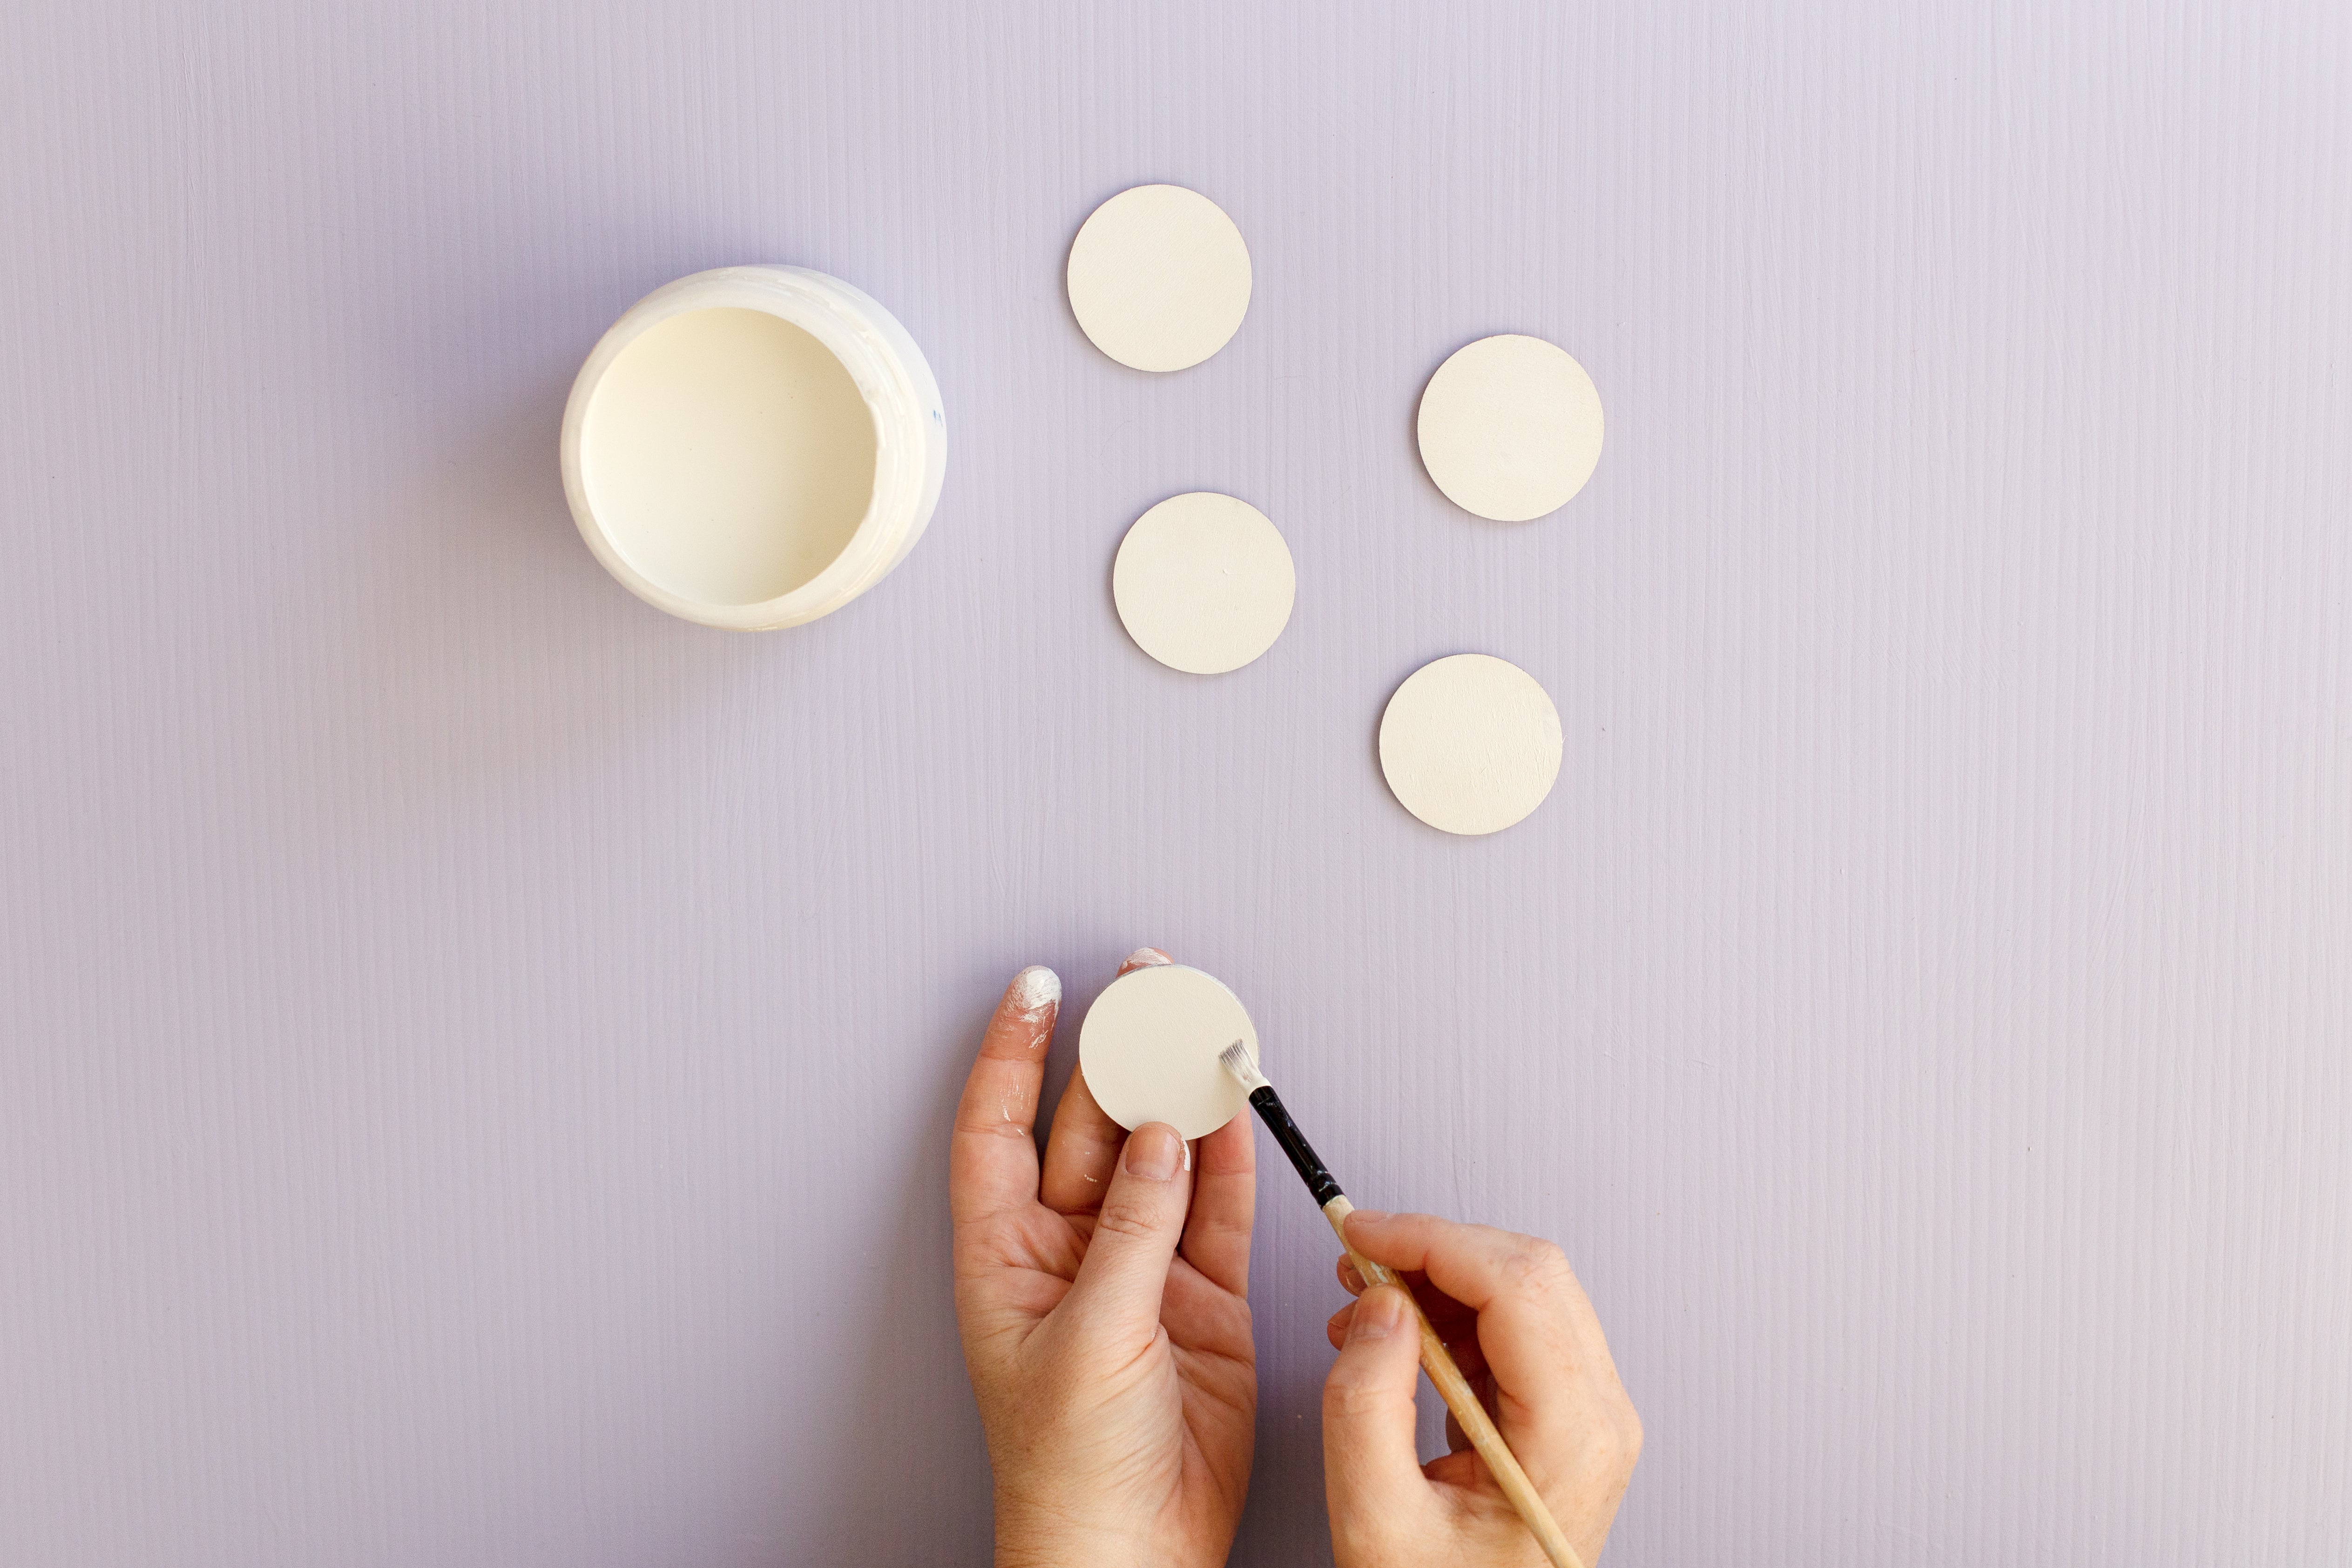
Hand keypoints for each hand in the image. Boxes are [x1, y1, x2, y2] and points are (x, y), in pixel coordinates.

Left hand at [950, 950, 1256, 1567]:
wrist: (1135, 1553)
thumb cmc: (1070, 1472)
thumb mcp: (1089, 1340)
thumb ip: (1130, 1232)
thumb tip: (1154, 1136)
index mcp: (1005, 1256)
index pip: (997, 1128)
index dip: (1013, 1055)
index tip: (1039, 987)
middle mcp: (1070, 1252)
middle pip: (1092, 1128)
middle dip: (1120, 1055)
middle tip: (1151, 990)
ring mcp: (1142, 1271)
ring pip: (1162, 1156)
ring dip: (1181, 1092)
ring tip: (1202, 1023)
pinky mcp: (1205, 1298)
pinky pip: (1219, 1208)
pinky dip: (1231, 1155)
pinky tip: (1236, 1101)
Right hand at [1321, 1211, 1639, 1566]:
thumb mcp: (1375, 1518)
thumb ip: (1367, 1402)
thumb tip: (1380, 1303)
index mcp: (1572, 1439)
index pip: (1516, 1287)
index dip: (1432, 1241)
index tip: (1361, 1233)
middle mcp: (1601, 1417)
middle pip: (1530, 1272)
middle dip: (1434, 1249)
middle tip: (1356, 1261)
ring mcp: (1590, 1416)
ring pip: (1525, 1290)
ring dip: (1439, 1277)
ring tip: (1363, 1306)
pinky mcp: (1567, 1417)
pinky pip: (1518, 1329)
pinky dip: (1453, 1312)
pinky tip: (1396, 1337)